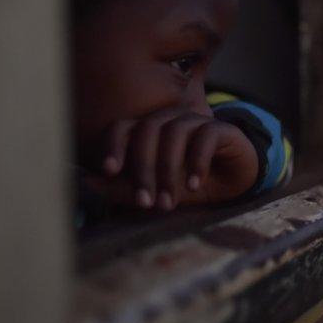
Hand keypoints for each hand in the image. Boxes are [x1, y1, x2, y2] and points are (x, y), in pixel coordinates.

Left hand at [84, 107, 259, 211]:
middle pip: (147, 130)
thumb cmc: (189, 186)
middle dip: (143, 168)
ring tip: (170, 201)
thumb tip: (87, 181)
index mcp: (148, 132)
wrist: (234, 187)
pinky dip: (197, 162)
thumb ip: (124, 187)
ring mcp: (196, 122)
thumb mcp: (156, 192)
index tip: (109, 170)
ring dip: (169, 170)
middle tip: (145, 201)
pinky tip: (194, 184)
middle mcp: (169, 121)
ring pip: (174, 133)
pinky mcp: (222, 130)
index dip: (114, 145)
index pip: (123, 128)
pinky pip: (205, 137)